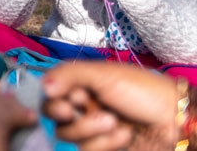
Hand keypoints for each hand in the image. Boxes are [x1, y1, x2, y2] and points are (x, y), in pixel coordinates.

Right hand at [42, 61, 178, 150]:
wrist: (175, 120)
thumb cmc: (143, 91)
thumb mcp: (105, 74)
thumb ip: (69, 74)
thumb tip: (42, 85)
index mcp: (82, 84)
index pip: (51, 91)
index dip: (52, 97)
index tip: (63, 100)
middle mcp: (83, 105)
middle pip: (54, 115)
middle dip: (65, 114)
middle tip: (76, 112)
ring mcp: (92, 128)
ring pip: (68, 134)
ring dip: (90, 128)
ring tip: (114, 122)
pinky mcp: (103, 147)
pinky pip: (87, 149)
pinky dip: (106, 142)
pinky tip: (125, 134)